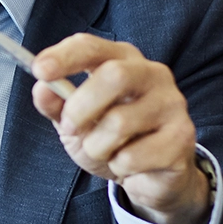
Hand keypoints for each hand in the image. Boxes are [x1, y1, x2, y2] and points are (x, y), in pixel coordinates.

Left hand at [29, 34, 209, 223]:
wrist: (148, 177)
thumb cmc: (110, 140)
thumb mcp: (74, 122)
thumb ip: (56, 105)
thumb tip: (42, 89)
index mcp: (122, 60)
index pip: (92, 46)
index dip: (65, 57)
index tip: (39, 70)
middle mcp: (152, 74)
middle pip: (114, 75)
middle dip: (80, 106)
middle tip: (69, 127)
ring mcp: (172, 104)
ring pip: (120, 122)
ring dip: (97, 146)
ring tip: (104, 151)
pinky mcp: (183, 137)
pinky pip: (133, 155)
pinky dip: (119, 166)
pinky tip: (129, 164)